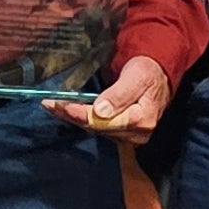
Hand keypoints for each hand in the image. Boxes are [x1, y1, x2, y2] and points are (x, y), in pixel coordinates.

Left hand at [54, 54, 169, 141]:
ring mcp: (129, 136)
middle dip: (71, 115)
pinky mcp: (123, 133)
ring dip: (73, 117)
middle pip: (96, 127)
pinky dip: (81, 118)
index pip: (103, 121)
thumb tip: (101, 111)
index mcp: (141, 120)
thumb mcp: (136, 76)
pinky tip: (67, 111)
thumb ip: (120, 94)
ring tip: (53, 107)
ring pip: (94, 129)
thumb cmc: (148, 72)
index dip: (79, 113)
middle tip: (48, 105)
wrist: (159, 75)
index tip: (59, 104)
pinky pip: (98, 127)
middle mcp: (136, 134)